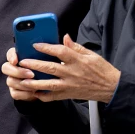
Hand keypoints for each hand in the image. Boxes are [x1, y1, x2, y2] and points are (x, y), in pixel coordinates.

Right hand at [3, 47, 41, 101]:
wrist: (48, 85)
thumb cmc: (46, 68)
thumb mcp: (46, 59)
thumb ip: (42, 53)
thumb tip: (46, 45)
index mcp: (18, 57)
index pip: (10, 53)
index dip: (11, 56)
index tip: (16, 60)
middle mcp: (12, 68)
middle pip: (6, 68)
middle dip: (18, 71)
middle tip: (31, 74)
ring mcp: (12, 80)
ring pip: (10, 81)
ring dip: (22, 84)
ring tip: (35, 85)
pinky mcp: (14, 91)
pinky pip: (15, 93)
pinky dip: (24, 94)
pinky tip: (33, 93)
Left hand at [6, 35, 120, 102]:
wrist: (111, 88)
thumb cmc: (101, 69)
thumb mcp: (91, 54)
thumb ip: (76, 46)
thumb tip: (65, 36)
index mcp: (78, 60)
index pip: (60, 51)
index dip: (47, 47)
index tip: (35, 44)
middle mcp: (73, 73)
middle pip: (51, 68)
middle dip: (35, 64)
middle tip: (23, 61)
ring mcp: (70, 85)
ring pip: (50, 84)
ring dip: (35, 82)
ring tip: (23, 80)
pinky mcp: (70, 95)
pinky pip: (54, 97)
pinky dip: (43, 96)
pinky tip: (34, 93)